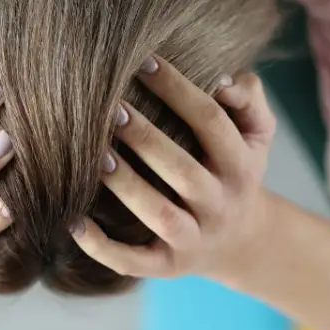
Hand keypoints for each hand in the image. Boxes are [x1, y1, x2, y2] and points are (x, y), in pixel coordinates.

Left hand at [71, 56, 276, 282]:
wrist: (242, 242)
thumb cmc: (235, 171)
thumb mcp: (257, 136)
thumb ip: (248, 100)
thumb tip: (223, 80)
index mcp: (241, 165)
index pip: (212, 121)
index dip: (179, 90)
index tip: (143, 63)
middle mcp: (220, 204)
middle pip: (183, 171)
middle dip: (146, 138)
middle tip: (111, 109)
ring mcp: (194, 239)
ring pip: (160, 215)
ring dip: (127, 186)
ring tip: (94, 156)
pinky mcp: (167, 267)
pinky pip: (133, 262)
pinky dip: (102, 247)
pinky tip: (73, 223)